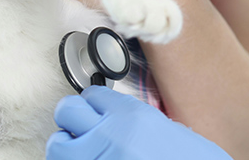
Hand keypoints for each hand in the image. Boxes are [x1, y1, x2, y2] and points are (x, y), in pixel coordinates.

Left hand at [46, 86, 232, 159]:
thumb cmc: (189, 158)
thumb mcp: (164, 129)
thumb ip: (131, 119)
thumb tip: (108, 116)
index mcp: (131, 116)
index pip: (92, 95)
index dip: (92, 102)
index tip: (93, 108)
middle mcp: (111, 136)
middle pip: (68, 111)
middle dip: (72, 117)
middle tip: (79, 125)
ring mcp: (100, 159)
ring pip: (58, 145)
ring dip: (66, 145)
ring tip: (79, 149)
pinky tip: (88, 159)